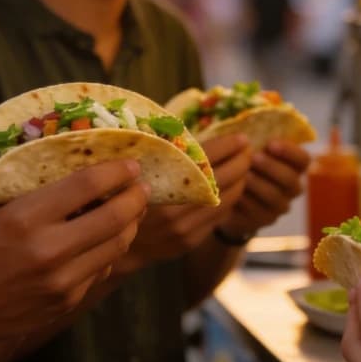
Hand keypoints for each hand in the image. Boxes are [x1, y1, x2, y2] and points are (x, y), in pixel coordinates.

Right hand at [0, 160, 148, 345]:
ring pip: (117, 244)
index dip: (116, 170)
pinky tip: (107, 238)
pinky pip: (102, 267)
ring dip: (132, 222)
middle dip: (137, 196)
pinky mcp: (67, 300)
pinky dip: (110, 249)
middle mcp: (49, 249)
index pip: (88, 184)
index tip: (130, 162)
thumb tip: (76, 162)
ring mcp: (62, 280)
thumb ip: (34, 190)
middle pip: (115, 216)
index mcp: (26, 217)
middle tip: (143, 184)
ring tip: (133, 208)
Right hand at [113, 134, 251, 272]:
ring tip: (245, 165)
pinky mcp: (189, 240)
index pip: (204, 159)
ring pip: (225, 199)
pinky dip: (231, 199)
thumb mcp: (139, 163)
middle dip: (241, 161)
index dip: (227, 146)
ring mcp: (182, 227)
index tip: (241, 137)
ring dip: (241, 180)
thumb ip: (165, 148)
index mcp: (157, 181)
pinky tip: (234, 187)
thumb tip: (197, 121)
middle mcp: (171, 208)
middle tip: (248, 148)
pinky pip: (219, 217)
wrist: (112, 236)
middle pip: (221, 179)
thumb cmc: (125, 189)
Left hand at [219, 139, 308, 239]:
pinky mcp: (266, 220)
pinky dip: (246, 200)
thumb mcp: (248, 149)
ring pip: (275, 196)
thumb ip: (254, 140)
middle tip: (253, 158)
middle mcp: (293, 187)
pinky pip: (259, 211)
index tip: (270, 143)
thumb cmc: (242, 163)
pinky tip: (234, 190)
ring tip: (241, 174)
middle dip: (271, 167)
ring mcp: (281, 205)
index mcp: (294, 166)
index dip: (290, 151)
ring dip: (258, 184)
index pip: (303, 159)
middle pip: (290, 179)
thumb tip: (245, 128)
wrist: (230, 194)